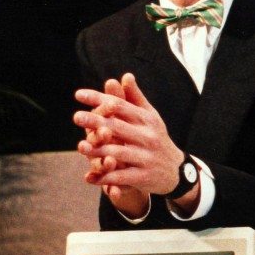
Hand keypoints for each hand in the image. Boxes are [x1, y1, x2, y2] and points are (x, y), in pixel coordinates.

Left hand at [74, 73, 184, 197]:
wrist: (177, 171)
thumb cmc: (157, 140)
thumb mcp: (150, 118)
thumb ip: (135, 99)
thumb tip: (125, 76)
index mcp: (147, 121)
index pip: (121, 106)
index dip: (99, 99)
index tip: (79, 95)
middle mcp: (148, 137)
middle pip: (119, 127)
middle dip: (96, 122)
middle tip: (76, 116)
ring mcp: (147, 157)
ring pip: (119, 152)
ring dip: (98, 151)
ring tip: (81, 147)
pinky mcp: (145, 176)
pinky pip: (123, 176)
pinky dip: (106, 177)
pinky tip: (89, 177)